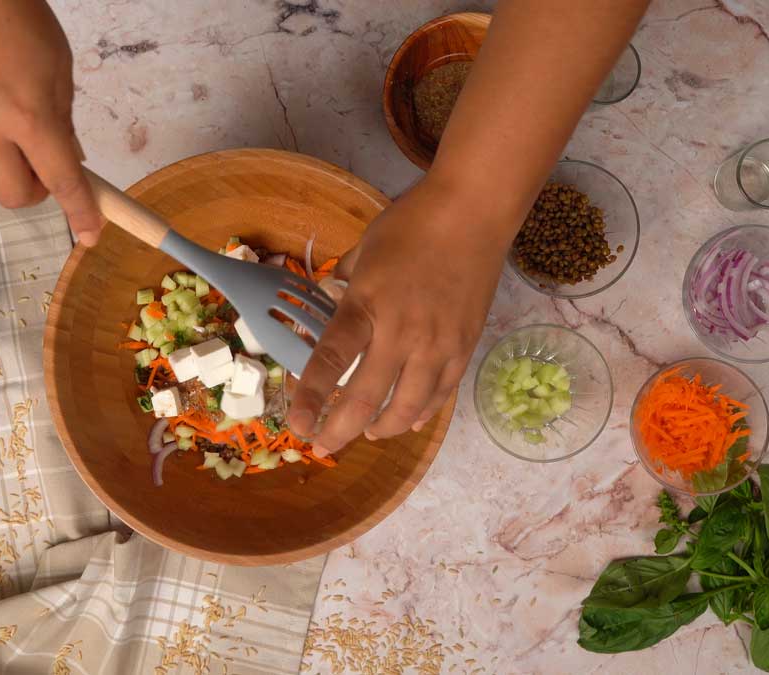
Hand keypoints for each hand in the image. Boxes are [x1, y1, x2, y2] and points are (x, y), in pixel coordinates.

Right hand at [0, 0, 103, 244]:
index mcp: (29, 115)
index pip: (61, 181)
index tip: (91, 232)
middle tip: (39, 164)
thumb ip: (62, 122)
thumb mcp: (58, 71)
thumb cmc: (16, 21)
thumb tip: (68, 163)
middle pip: (13, 197)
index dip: (80, 211)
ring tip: (3, 141)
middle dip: (34, 190)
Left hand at [287, 175, 512, 454]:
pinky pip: (440, 394)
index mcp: (366, 306)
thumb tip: (327, 308)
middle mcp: (401, 333)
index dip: (310, 399)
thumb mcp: (363, 252)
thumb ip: (343, 287)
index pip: (331, 363)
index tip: (295, 423)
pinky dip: (421, 413)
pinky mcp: (464, 348)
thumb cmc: (411, 225)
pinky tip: (408, 421)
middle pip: (366, 399)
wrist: (473, 213)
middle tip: (323, 446)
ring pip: (407, 408)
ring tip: (366, 433)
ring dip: (382, 428)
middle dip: (339, 430)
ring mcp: (437, 345)